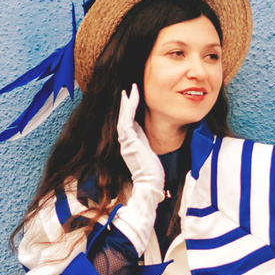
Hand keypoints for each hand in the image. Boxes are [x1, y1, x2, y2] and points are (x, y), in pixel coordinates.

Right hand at [115, 86, 164, 210]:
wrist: (150, 184)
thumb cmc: (152, 173)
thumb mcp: (148, 152)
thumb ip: (144, 141)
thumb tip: (144, 132)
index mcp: (130, 144)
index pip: (128, 124)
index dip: (129, 111)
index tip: (131, 100)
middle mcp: (125, 142)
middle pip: (123, 118)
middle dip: (126, 104)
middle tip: (127, 90)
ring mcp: (125, 142)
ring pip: (123, 118)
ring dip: (126, 103)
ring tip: (128, 91)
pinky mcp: (128, 142)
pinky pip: (126, 121)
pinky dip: (127, 109)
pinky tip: (129, 99)